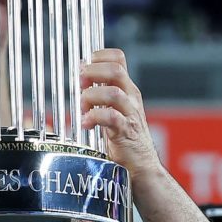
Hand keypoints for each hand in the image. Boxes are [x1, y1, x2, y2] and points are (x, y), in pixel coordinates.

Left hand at [79, 49, 164, 176]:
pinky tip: (86, 123)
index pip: (118, 58)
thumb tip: (81, 74)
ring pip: (114, 93)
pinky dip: (95, 117)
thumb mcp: (113, 109)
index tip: (84, 66)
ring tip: (82, 108)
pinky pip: (111, 117)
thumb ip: (100, 92)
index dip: (99, 56)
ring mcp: (131, 114)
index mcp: (127, 89)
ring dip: (91, 97)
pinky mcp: (127, 132)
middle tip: (80, 84)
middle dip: (93, 73)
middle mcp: (131, 98)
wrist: (141, 166)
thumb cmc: (124, 139)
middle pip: (116, 70)